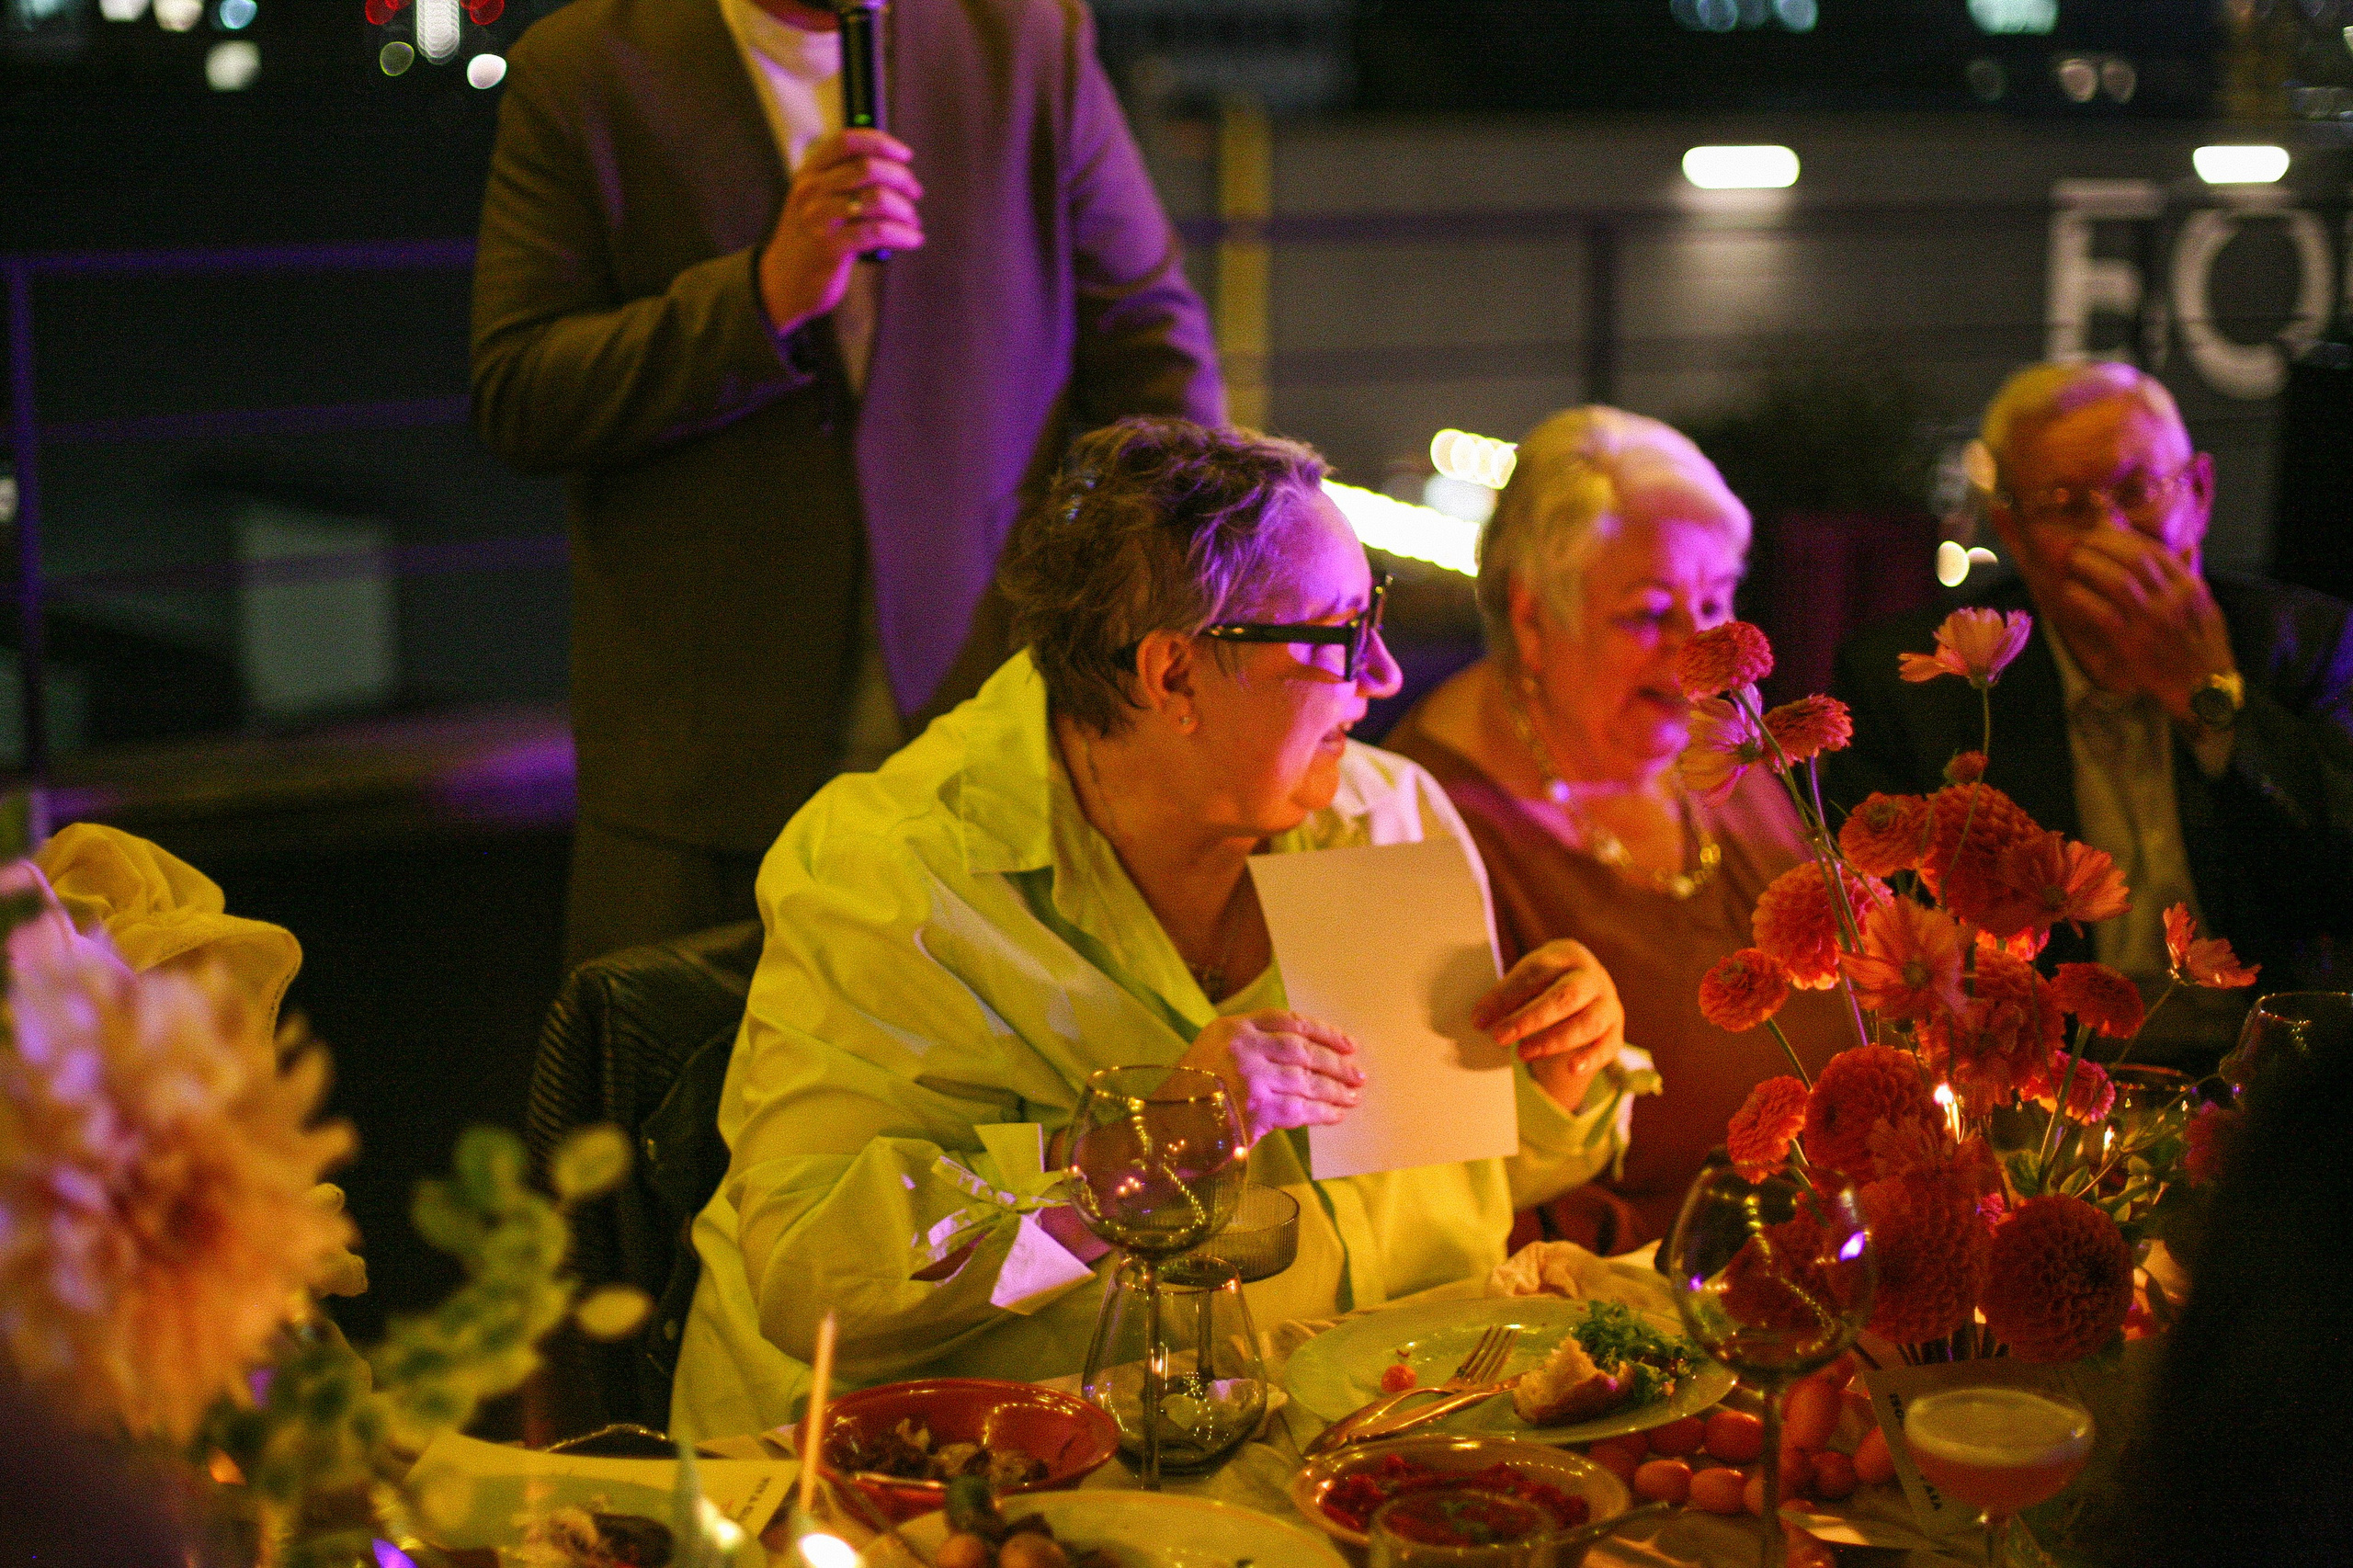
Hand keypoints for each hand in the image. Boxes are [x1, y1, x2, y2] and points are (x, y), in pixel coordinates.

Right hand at [756, 128, 924, 330]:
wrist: (783, 282)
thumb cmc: (810, 239)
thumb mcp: (816, 201)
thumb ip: (844, 181)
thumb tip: (894, 169)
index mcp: (809, 173)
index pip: (847, 142)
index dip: (880, 143)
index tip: (905, 155)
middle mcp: (811, 191)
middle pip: (867, 167)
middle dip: (900, 177)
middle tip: (915, 192)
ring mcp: (819, 219)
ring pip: (876, 198)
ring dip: (904, 209)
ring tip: (912, 220)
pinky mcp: (830, 247)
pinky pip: (878, 232)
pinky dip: (903, 235)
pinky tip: (913, 239)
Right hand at [1175, 1009, 1362, 1143]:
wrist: (1163, 1129)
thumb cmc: (1190, 1093)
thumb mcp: (1213, 1052)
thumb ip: (1251, 1046)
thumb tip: (1304, 1055)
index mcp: (1232, 1027)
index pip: (1289, 1021)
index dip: (1323, 1032)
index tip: (1348, 1043)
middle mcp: (1242, 1047)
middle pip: (1302, 1050)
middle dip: (1335, 1063)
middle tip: (1358, 1074)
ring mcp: (1250, 1077)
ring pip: (1306, 1079)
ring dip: (1334, 1090)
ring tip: (1353, 1096)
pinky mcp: (1256, 1109)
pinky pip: (1300, 1108)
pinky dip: (1322, 1112)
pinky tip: (1336, 1115)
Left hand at [1472, 939, 1624, 1111]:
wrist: (1584, 995)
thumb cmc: (1545, 986)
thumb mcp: (1526, 982)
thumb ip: (1506, 997)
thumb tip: (1479, 1020)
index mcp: (1567, 955)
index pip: (1536, 972)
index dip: (1506, 996)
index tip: (1479, 1020)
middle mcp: (1593, 976)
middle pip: (1565, 996)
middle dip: (1530, 1019)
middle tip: (1499, 1037)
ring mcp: (1609, 1003)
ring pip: (1588, 1023)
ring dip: (1553, 1041)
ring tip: (1522, 1054)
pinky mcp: (1616, 1031)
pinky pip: (1608, 1046)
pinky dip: (1590, 1058)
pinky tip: (1570, 1069)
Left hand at [2056, 529, 2235, 721]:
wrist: (2203, 687)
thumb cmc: (2202, 646)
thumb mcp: (2207, 607)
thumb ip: (2192, 576)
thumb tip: (2188, 546)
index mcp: (2189, 588)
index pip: (2155, 551)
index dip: (2125, 537)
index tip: (2104, 529)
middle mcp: (2172, 600)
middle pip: (2133, 559)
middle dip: (2104, 544)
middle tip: (2082, 541)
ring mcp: (2151, 621)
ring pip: (2117, 581)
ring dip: (2090, 566)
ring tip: (2073, 560)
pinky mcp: (2130, 643)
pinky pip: (2101, 613)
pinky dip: (2082, 598)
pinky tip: (2069, 591)